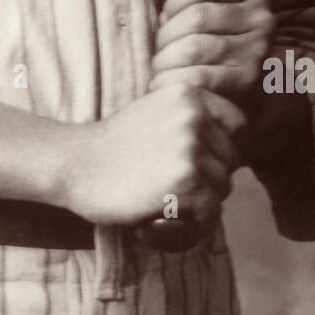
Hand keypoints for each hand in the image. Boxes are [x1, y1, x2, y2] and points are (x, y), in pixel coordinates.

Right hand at [60, 83, 236, 228]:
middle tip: (177, 184)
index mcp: (188, 93)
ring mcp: (190, 148)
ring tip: (171, 199)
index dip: (222, 145)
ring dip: (203, 199)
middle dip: (212, 175)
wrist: (77, 164)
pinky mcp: (185, 182)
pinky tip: (173, 216)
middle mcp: (193, 116)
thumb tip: (237, 148)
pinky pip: (212, 210)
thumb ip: (191, 118)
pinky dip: (197, 221)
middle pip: (231, 158)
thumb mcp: (155, 110)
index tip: (199, 159)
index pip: (237, 123)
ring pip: (223, 185)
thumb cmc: (115, 144)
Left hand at [148, 0, 275, 117]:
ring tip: (159, 71)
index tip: (166, 21)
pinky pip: (198, 76)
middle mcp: (263, 19)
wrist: (234, 103)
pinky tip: (162, 86)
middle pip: (197, 16)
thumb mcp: (194, 13)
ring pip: (194, 47)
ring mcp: (258, 50)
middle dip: (166, 36)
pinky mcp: (248, 82)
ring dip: (165, 61)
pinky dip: (171, 81)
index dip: (174, 1)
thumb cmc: (207, 52)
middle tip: (159, 53)